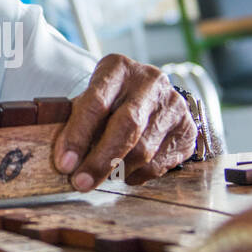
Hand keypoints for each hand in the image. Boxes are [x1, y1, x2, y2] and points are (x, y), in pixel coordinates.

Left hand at [52, 54, 196, 190]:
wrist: (142, 101)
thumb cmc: (106, 106)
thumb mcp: (85, 105)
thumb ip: (73, 126)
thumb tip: (63, 162)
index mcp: (118, 68)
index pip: (96, 102)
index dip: (78, 136)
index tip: (64, 164)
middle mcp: (150, 81)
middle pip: (127, 126)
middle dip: (101, 160)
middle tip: (81, 183)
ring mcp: (174, 104)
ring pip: (144, 150)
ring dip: (118, 171)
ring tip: (103, 175)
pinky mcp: (188, 129)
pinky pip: (160, 164)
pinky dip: (138, 175)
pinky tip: (127, 171)